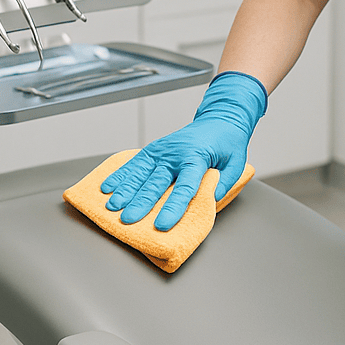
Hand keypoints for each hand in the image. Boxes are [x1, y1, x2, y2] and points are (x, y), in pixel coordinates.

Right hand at [100, 71, 266, 230]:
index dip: (173, 207)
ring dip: (125, 190)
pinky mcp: (155, 149)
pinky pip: (135, 163)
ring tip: (112, 205)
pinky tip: (107, 187)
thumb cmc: (227, 144)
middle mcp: (176, 153)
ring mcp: (163, 150)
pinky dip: (120, 175)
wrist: (220, 119)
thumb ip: (224, 183)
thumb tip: (211, 200)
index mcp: (198, 158)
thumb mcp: (236, 163)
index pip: (184, 187)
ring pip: (141, 172)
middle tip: (128, 220)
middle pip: (156, 182)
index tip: (162, 225)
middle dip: (141, 202)